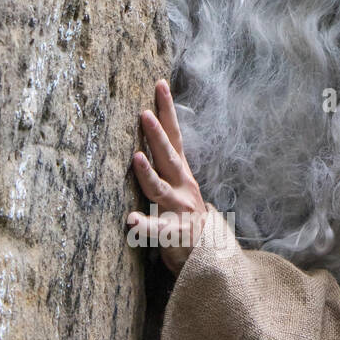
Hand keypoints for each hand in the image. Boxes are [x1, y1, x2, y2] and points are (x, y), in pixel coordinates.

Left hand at [127, 79, 207, 274]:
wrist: (208, 254)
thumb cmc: (184, 216)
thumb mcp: (178, 185)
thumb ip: (165, 163)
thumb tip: (149, 130)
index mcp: (181, 173)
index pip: (174, 136)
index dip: (167, 111)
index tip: (160, 85)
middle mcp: (182, 187)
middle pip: (169, 157)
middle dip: (157, 135)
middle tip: (143, 114)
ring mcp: (179, 210)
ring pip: (161, 189)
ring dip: (148, 173)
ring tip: (135, 158)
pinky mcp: (173, 234)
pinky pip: (157, 230)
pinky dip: (144, 225)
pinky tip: (130, 220)